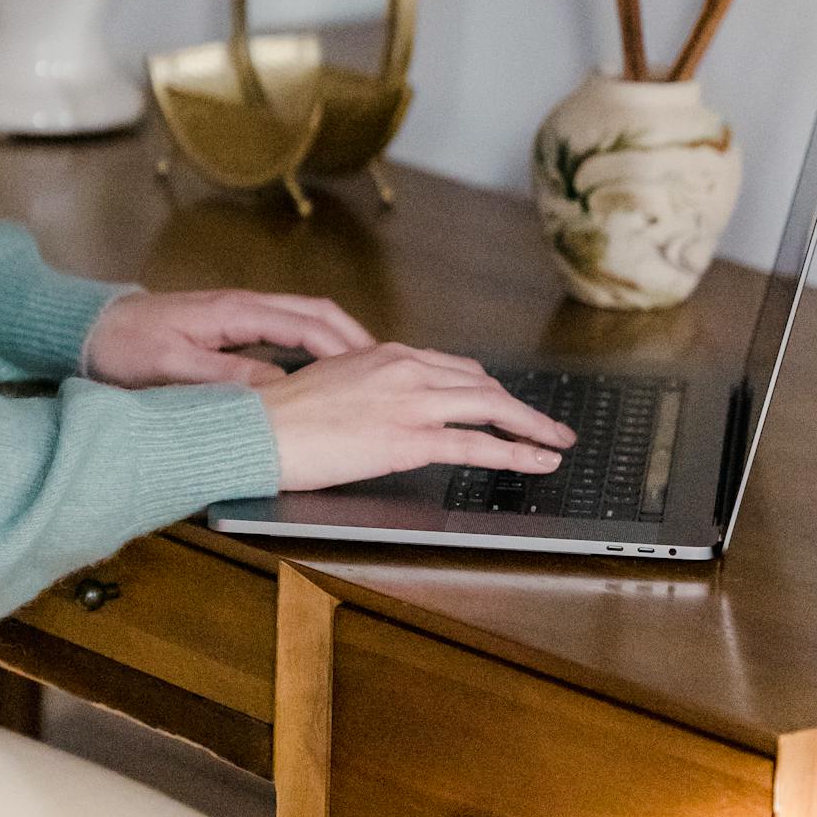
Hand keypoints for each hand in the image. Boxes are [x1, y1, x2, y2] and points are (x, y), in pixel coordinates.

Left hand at [82, 287, 373, 387]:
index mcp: (235, 311)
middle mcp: (242, 306)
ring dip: (338, 342)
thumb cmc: (125, 347)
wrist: (90, 330)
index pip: (307, 324)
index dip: (345, 347)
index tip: (373, 371)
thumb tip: (277, 390)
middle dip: (355, 339)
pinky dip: (314, 348)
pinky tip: (322, 373)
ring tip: (367, 373)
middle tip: (388, 370)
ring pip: (304, 322)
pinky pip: (286, 333)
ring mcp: (238, 315)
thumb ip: (223, 376)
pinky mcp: (230, 328)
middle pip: (316, 315)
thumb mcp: (172, 367)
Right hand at [258, 343, 575, 493]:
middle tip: (549, 424)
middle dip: (522, 406)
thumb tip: (380, 401)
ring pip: (490, 409)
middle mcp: (406, 370)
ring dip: (531, 426)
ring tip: (556, 442)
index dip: (487, 389)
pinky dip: (516, 453)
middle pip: (482, 385)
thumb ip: (366, 384)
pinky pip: (476, 446)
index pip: (454, 368)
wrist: (260, 428)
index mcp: (386, 354)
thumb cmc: (283, 414)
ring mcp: (410, 403)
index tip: (504, 402)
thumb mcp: (331, 380)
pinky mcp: (409, 439)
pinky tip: (537, 461)